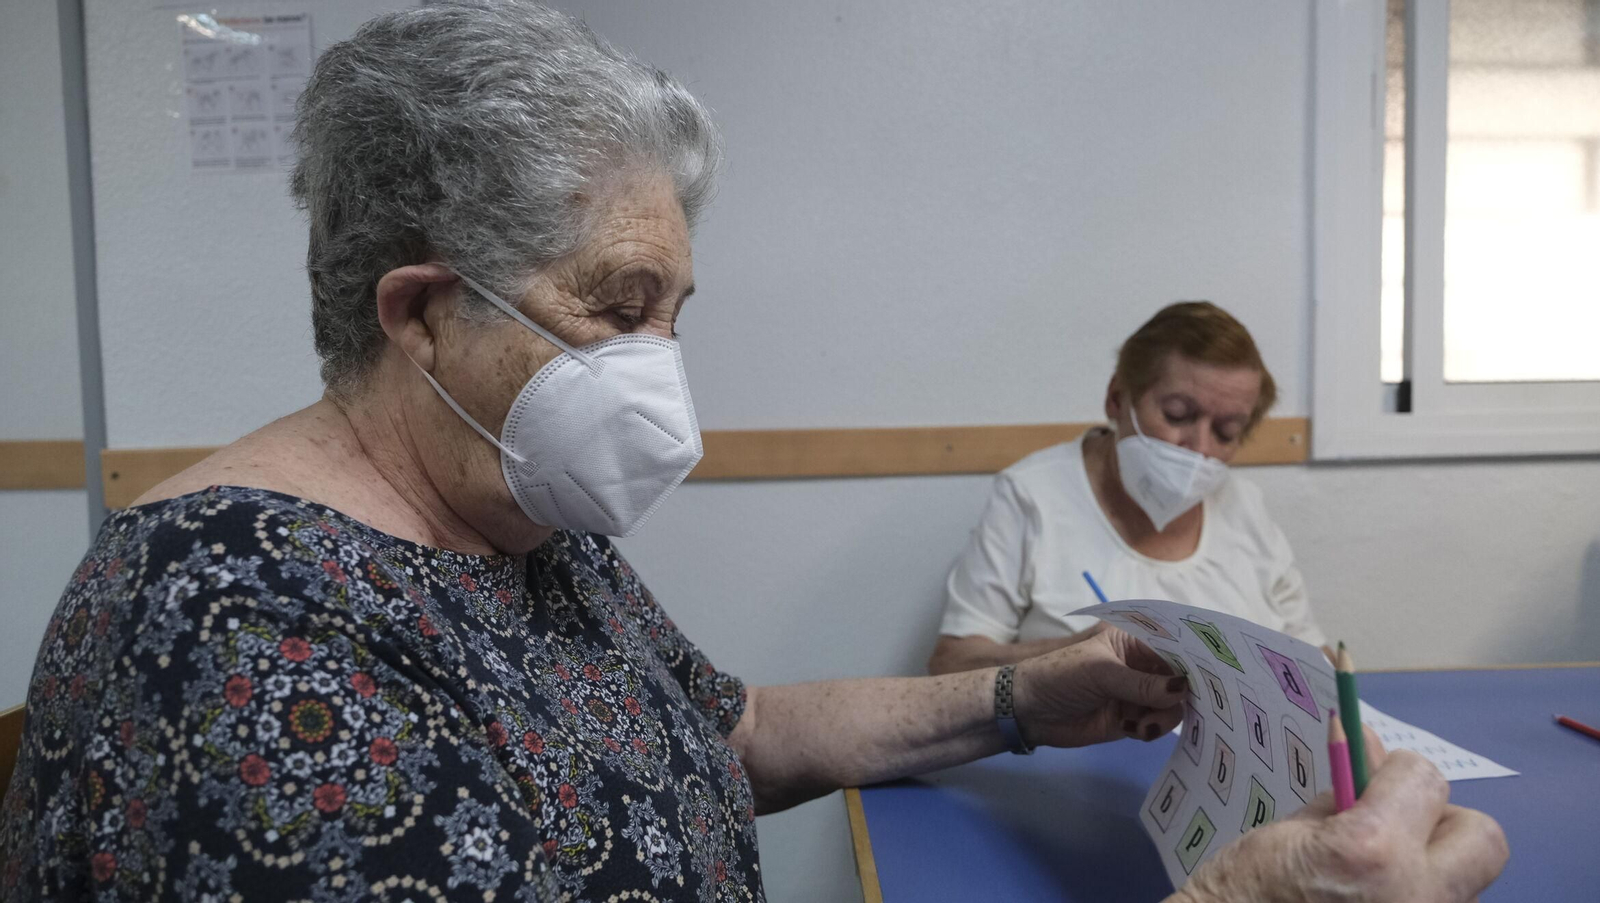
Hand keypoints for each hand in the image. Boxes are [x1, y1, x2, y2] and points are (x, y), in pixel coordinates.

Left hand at [1011, 624, 1187, 746]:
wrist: (1028, 710)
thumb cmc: (1059, 676)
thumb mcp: (1100, 673)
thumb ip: (1142, 684)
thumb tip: (1183, 689)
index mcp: (1135, 641)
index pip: (1175, 647)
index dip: (1195, 661)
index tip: (1217, 676)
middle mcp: (1142, 665)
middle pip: (1181, 679)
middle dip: (1184, 695)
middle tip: (1182, 708)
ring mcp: (1138, 694)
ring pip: (1173, 706)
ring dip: (1164, 717)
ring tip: (1141, 724)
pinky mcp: (1132, 720)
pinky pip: (1157, 725)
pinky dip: (1151, 730)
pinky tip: (1131, 730)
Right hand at [1175, 740, 1507, 902]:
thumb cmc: (1245, 891)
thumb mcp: (1290, 830)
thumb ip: (1346, 795)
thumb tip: (1374, 750)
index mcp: (1374, 850)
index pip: (1425, 778)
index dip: (1394, 770)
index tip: (1367, 778)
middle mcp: (1419, 895)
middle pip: (1482, 837)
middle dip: (1443, 821)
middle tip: (1395, 829)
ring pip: (1468, 881)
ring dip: (1433, 866)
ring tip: (1380, 875)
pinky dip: (1420, 894)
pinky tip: (1376, 899)